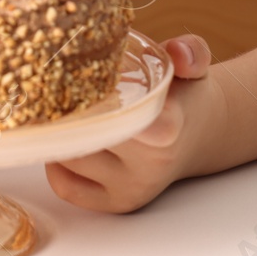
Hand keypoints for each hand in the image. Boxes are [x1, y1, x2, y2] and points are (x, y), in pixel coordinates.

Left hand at [45, 33, 219, 212]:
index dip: (107, 106)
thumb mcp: (194, 64)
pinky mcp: (115, 204)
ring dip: (62, 133)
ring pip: (71, 158)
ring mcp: (132, 188)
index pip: (135, 122)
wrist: (199, 136)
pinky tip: (70, 140)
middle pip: (88, 134)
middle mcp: (151, 164)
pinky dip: (58, 164)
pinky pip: (66, 186)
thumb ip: (190, 52)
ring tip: (65, 110)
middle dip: (68, 109)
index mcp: (169, 127)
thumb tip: (177, 50)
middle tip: (57, 85)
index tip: (86, 85)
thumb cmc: (186, 95)